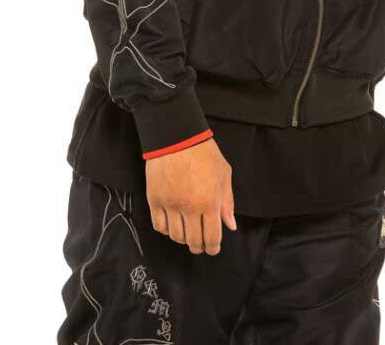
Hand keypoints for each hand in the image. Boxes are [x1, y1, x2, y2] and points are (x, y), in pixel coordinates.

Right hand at [145, 137, 236, 254]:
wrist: (176, 136)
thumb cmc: (203, 152)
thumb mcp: (223, 173)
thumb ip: (227, 201)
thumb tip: (229, 225)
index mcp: (210, 202)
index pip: (212, 237)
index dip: (213, 248)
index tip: (213, 249)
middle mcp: (190, 208)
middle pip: (193, 241)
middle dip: (199, 247)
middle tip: (200, 245)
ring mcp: (170, 205)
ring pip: (176, 236)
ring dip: (183, 239)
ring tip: (187, 233)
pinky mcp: (154, 200)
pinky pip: (159, 226)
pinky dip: (166, 230)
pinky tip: (172, 224)